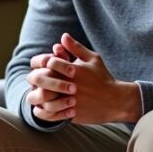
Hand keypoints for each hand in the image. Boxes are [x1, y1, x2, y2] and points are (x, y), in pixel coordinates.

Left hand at [26, 34, 141, 124]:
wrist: (115, 101)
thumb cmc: (103, 78)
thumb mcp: (93, 59)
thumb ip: (76, 48)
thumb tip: (63, 36)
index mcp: (73, 70)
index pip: (49, 62)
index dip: (44, 63)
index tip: (45, 65)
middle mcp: (70, 85)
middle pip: (42, 80)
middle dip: (38, 79)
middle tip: (37, 80)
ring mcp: (69, 101)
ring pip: (43, 99)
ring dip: (38, 95)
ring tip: (38, 93)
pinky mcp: (71, 114)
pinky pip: (49, 115)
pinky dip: (43, 111)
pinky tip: (42, 107)